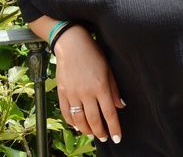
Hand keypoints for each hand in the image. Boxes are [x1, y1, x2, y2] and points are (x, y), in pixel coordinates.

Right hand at [53, 25, 125, 143]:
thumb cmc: (94, 54)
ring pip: (79, 120)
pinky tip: (77, 126)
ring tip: (92, 134)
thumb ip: (114, 89)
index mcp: (101, 87)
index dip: (114, 127)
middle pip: (94, 120)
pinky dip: (72, 122)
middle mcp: (86, 93)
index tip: (117, 138)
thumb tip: (120, 106)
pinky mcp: (62, 93)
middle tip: (105, 138)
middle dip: (100, 132)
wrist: (72, 45)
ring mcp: (72, 94)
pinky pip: (66, 113)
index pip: (109, 113)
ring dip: (86, 130)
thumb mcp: (109, 69)